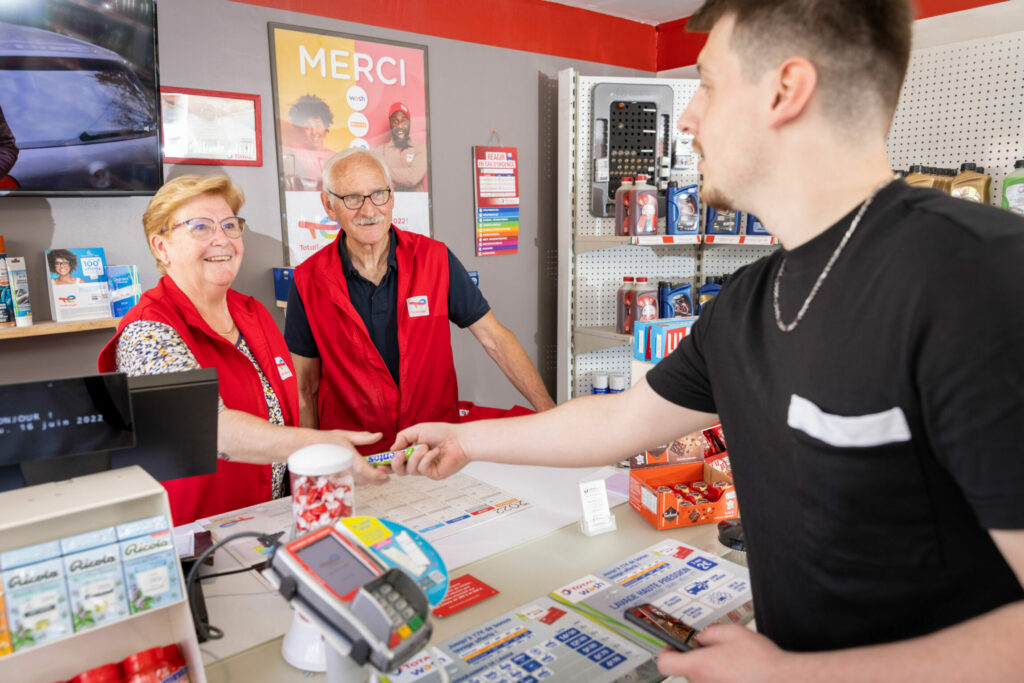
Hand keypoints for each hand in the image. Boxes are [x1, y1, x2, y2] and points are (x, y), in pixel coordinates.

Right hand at [323, 430, 389, 484]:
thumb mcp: (346, 435)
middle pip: (367, 481)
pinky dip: (358, 480)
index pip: (370, 474)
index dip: (380, 476)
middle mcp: (346, 472)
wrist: (306, 448)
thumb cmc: (325, 440)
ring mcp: (340, 478)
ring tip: (373, 471)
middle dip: (377, 479)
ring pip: (359, 483)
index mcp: (351, 460)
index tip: (387, 475)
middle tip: (383, 473)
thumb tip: (379, 436)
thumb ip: (363, 438)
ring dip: (368, 480)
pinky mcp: (335, 480)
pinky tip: (359, 473)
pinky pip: (350, 483)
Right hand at [390, 422, 469, 478]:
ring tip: (425, 446)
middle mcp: (417, 461)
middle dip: (395, 463)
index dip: (386, 464)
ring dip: (415, 457)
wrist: (459, 439)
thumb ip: (402, 437)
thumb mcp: (418, 430)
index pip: (395, 460)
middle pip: (399, 470)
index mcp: (411, 451)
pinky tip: (435, 452)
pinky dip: (427, 459)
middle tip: (399, 455)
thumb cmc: (442, 432)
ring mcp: (425, 469)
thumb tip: (391, 449)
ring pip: (410, 470)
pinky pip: (423, 470)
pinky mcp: (433, 474)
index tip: (378, 464)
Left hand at [656, 624, 794, 682]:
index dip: (666, 652)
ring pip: (702, 679)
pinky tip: (738, 674)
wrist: (784, 681)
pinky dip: (722, 679)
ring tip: (732, 663)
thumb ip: (710, 633)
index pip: (664, 663)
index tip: (673, 646)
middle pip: (686, 670)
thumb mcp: (733, 633)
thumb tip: (702, 639)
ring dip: (710, 671)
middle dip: (695, 658)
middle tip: (713, 650)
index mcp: (698, 666)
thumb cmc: (761, 661)